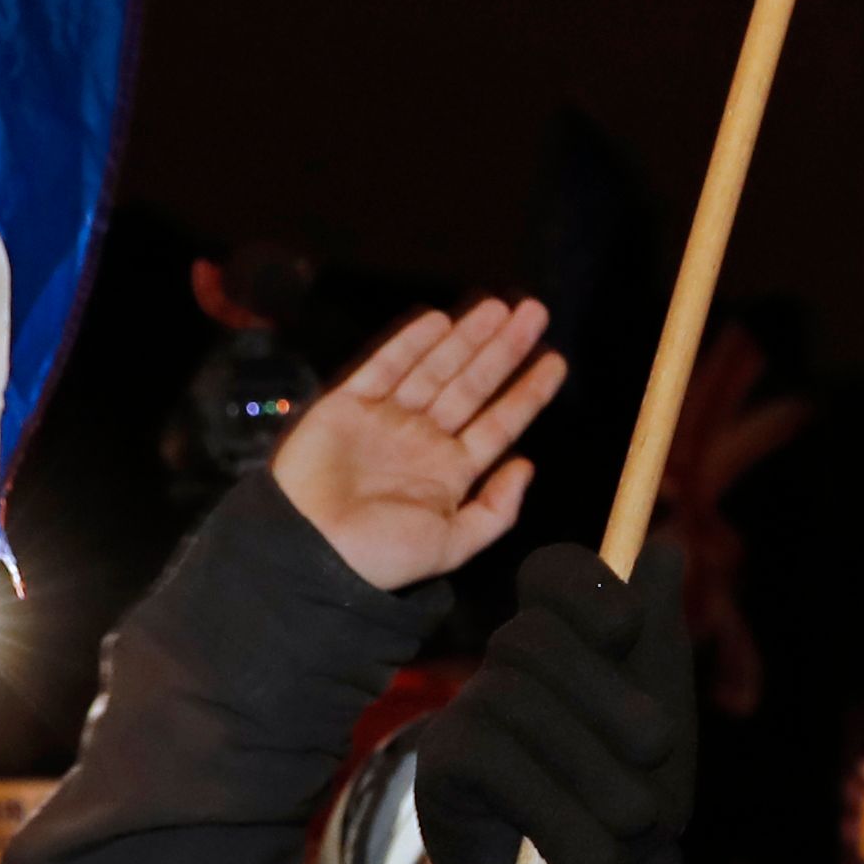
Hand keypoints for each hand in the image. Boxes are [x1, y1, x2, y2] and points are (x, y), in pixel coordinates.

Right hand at [272, 300, 564, 594]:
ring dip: (466, 338)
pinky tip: (439, 321)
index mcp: (449, 472)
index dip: (528, 391)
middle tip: (535, 312)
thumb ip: (495, 510)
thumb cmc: (379, 555)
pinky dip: (410, 343)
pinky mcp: (346, 406)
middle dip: (503, 350)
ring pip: (435, 369)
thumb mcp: (451, 545)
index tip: (555, 360)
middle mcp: (422, 440)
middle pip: (472, 386)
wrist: (309, 551)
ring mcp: (385, 420)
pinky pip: (383, 366)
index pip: (499, 423)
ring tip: (499, 308)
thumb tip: (528, 465)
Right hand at [417, 540, 698, 863]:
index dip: (586, 587)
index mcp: (568, 639)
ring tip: (632, 825)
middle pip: (533, 637)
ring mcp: (468, 712)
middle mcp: (508, 665)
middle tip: (657, 751)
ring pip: (518, 702)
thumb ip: (661, 639)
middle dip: (607, 697)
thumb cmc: (632, 804)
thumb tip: (665, 549)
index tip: (627, 630)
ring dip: (594, 771)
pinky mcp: (443, 767)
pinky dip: (557, 815)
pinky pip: (492, 763)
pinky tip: (593, 859)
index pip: (553, 571)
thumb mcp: (663, 724)